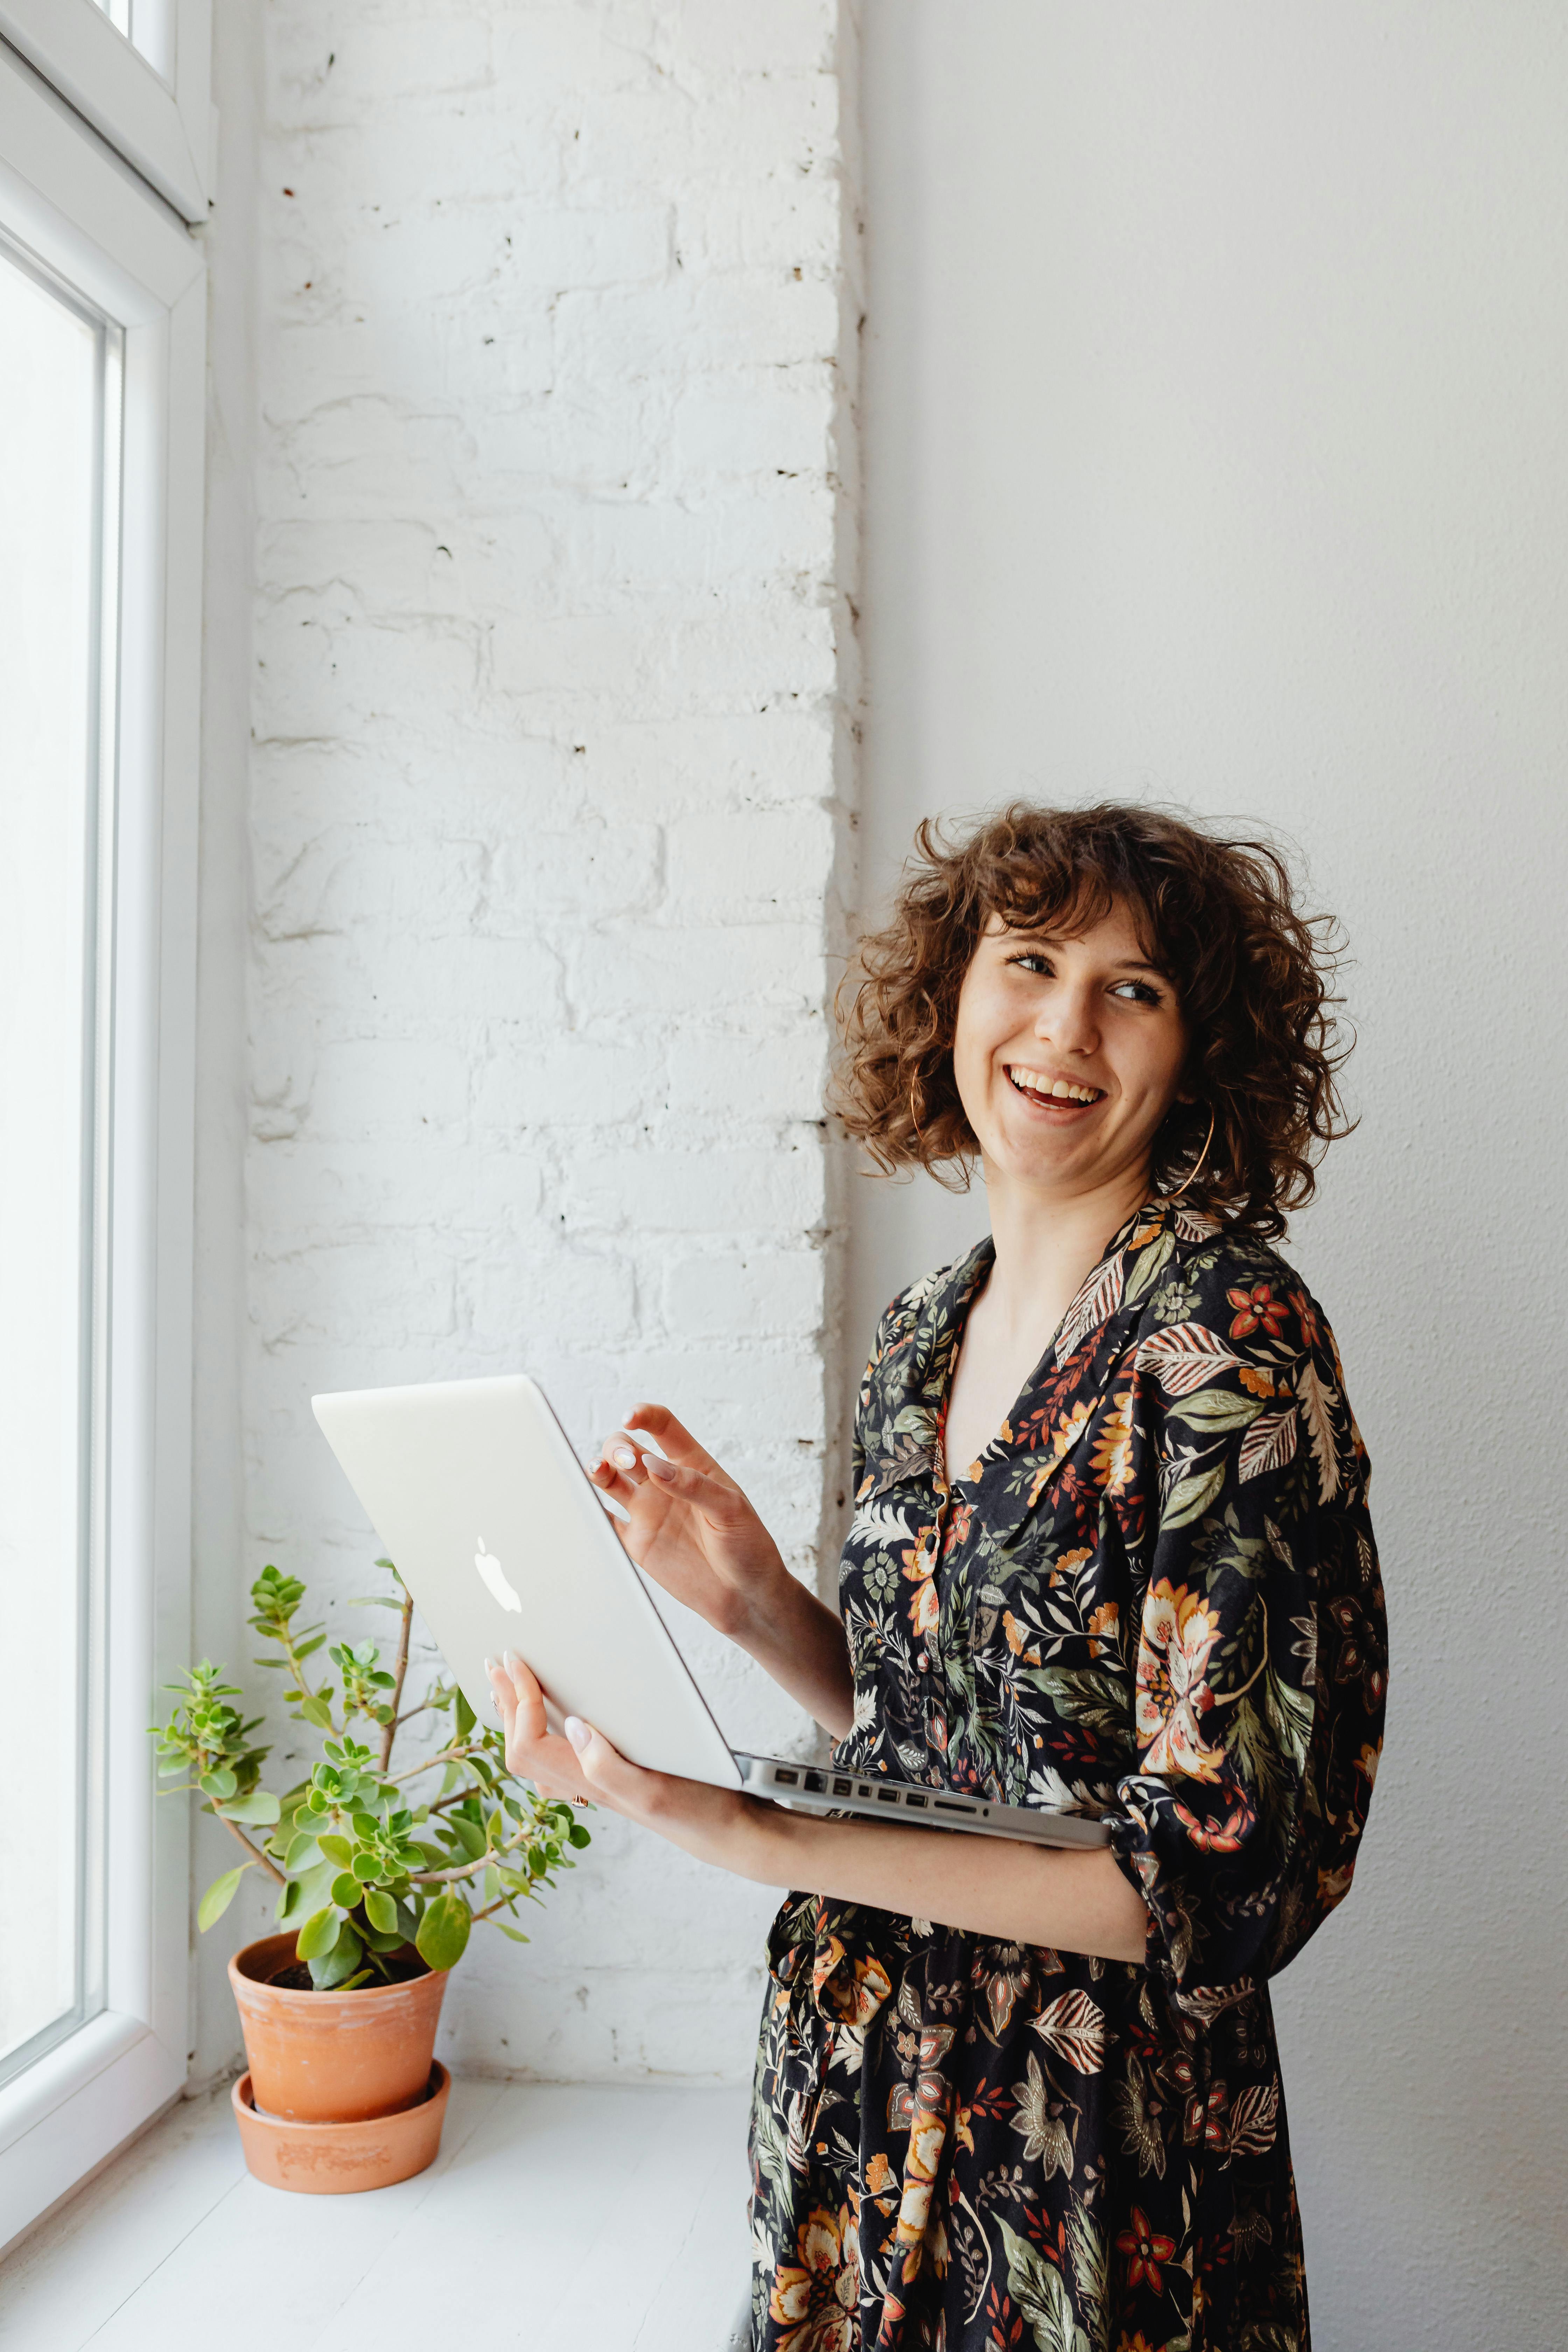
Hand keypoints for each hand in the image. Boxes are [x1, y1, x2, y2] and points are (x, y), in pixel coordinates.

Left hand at [485, 1649, 781, 1880]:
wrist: (728, 1831)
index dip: (518, 1702)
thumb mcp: (654, 1790)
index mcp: (588, 1784)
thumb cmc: (697, 1811)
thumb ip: (608, 1767)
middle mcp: (584, 1785)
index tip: (517, 1662)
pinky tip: (549, 1717)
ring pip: (536, 1753)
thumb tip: (571, 1728)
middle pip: (521, 1748)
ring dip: (516, 1716)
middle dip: (505, 1704)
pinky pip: (558, 1754)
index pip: (528, 1745)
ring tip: (507, 1686)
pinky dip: (540, 1728)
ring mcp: (596, 1783)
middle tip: (495, 1665)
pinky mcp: (613, 1776)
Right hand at [588, 1402, 788, 1642]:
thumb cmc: (749, 1547)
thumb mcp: (731, 1510)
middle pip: (628, 1449)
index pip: (663, 1428)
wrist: (745, 1596)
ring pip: (611, 1478)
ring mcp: (649, 1511)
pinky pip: (606, 1519)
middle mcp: (665, 1483)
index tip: (631, 1418)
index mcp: (693, 1466)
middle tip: (628, 1463)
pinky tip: (587, 1504)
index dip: (644, 1415)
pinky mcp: (637, 1541)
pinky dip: (591, 1509)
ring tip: (598, 1472)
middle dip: (618, 1447)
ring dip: (598, 1469)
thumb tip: (653, 1465)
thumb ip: (693, 1485)